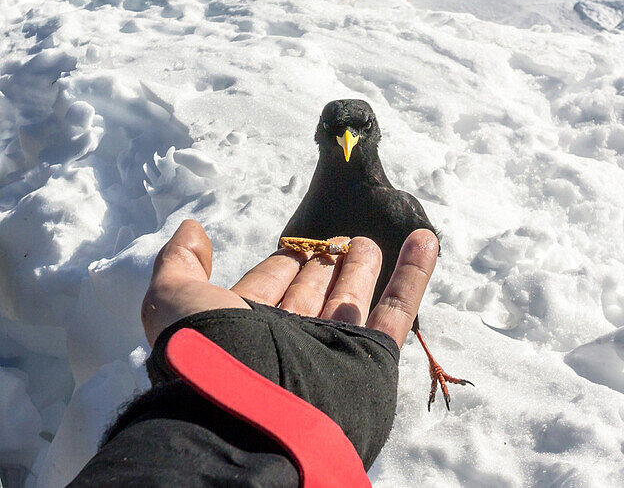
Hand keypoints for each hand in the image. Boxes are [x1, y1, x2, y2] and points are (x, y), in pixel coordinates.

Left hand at [140, 220, 438, 345]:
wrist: (256, 419)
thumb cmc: (213, 355)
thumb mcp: (175, 302)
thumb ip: (179, 264)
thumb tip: (192, 228)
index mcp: (245, 329)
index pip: (269, 285)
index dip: (282, 263)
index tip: (295, 242)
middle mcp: (289, 339)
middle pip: (313, 291)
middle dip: (324, 263)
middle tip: (339, 237)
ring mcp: (333, 347)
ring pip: (353, 298)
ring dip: (363, 267)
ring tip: (368, 239)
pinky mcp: (373, 357)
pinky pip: (398, 309)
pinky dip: (413, 274)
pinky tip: (424, 238)